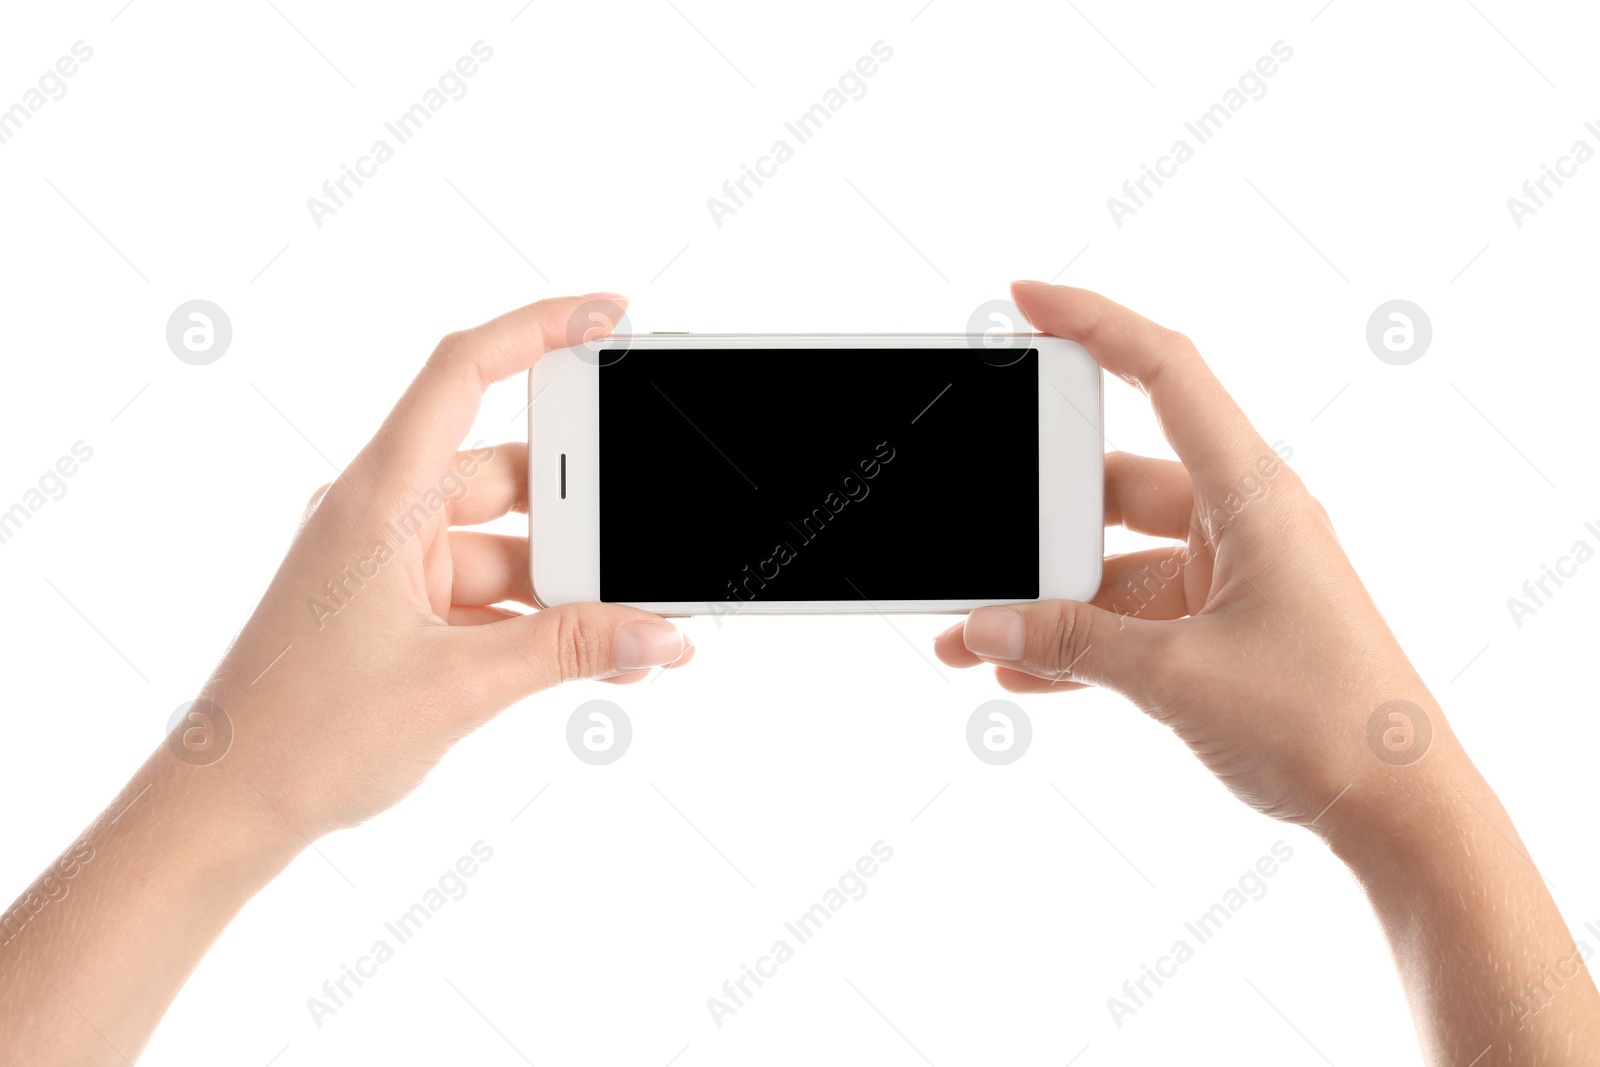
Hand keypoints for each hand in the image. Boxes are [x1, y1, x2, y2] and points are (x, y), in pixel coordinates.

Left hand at [194, 294, 693, 838]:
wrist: (228, 809)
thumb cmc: (303, 736)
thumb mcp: (460, 685)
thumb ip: (571, 652)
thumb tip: (661, 632)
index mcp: (377, 500)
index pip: (462, 374)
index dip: (539, 329)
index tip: (610, 315)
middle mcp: (383, 516)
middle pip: (506, 474)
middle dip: (581, 512)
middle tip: (642, 537)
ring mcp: (391, 566)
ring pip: (507, 545)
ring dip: (568, 586)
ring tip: (631, 625)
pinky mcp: (400, 612)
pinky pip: (490, 595)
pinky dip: (540, 622)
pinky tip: (597, 657)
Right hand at [935, 280, 1453, 825]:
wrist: (1398, 809)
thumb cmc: (1327, 721)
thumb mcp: (1177, 676)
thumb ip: (1072, 644)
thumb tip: (985, 625)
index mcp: (1253, 496)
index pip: (1167, 374)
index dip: (1095, 322)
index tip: (1026, 300)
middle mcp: (1242, 520)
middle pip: (1116, 482)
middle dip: (1036, 518)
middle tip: (978, 538)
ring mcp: (1231, 575)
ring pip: (1115, 560)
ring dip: (1049, 599)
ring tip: (974, 630)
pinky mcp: (1222, 627)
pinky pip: (1132, 615)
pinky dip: (1079, 639)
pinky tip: (1019, 668)